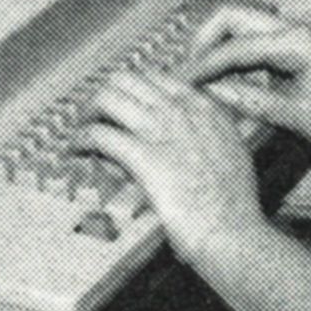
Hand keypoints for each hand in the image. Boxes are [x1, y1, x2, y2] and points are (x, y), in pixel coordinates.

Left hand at [80, 69, 265, 262]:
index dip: (134, 90)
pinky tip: (75, 149)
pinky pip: (98, 134)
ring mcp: (162, 130)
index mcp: (206, 109)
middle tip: (95, 114)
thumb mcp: (232, 156)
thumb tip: (180, 140)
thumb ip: (208, 138)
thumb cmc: (235, 206)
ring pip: (109, 97)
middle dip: (106, 93)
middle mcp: (182, 111)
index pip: (159, 78)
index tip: (123, 104)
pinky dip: (80, 139)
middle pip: (128, 79)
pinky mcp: (142, 156)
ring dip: (89, 112)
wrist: (234, 231)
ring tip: (81, 129)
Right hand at [174, 5, 310, 147]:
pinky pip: (247, 42)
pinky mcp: (285, 47)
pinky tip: (219, 80)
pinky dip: (228, 57)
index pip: (237, 46)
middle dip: (204, 40)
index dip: (205, 63)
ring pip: (237, 26)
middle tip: (187, 71)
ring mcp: (288, 34)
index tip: (183, 81)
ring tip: (198, 78)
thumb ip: (249, 101)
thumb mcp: (294, 115)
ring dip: (214, 47)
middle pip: (232, 17)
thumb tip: (209, 92)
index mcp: (296, 41)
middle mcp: (291, 29)